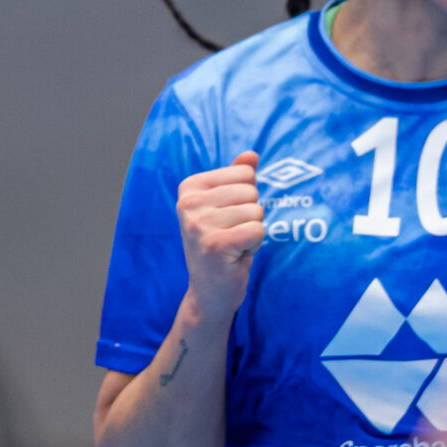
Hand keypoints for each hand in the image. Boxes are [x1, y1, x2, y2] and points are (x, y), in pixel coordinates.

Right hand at [176, 150, 265, 316]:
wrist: (209, 291)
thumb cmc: (223, 244)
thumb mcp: (227, 206)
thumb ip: (238, 178)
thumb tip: (251, 154)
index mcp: (189, 187)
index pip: (245, 173)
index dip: (246, 198)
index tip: (228, 218)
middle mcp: (188, 203)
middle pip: (251, 191)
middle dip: (250, 215)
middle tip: (232, 235)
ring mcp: (199, 224)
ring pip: (256, 211)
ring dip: (252, 232)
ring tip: (233, 245)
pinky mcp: (214, 244)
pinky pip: (257, 230)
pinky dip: (254, 245)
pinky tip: (236, 256)